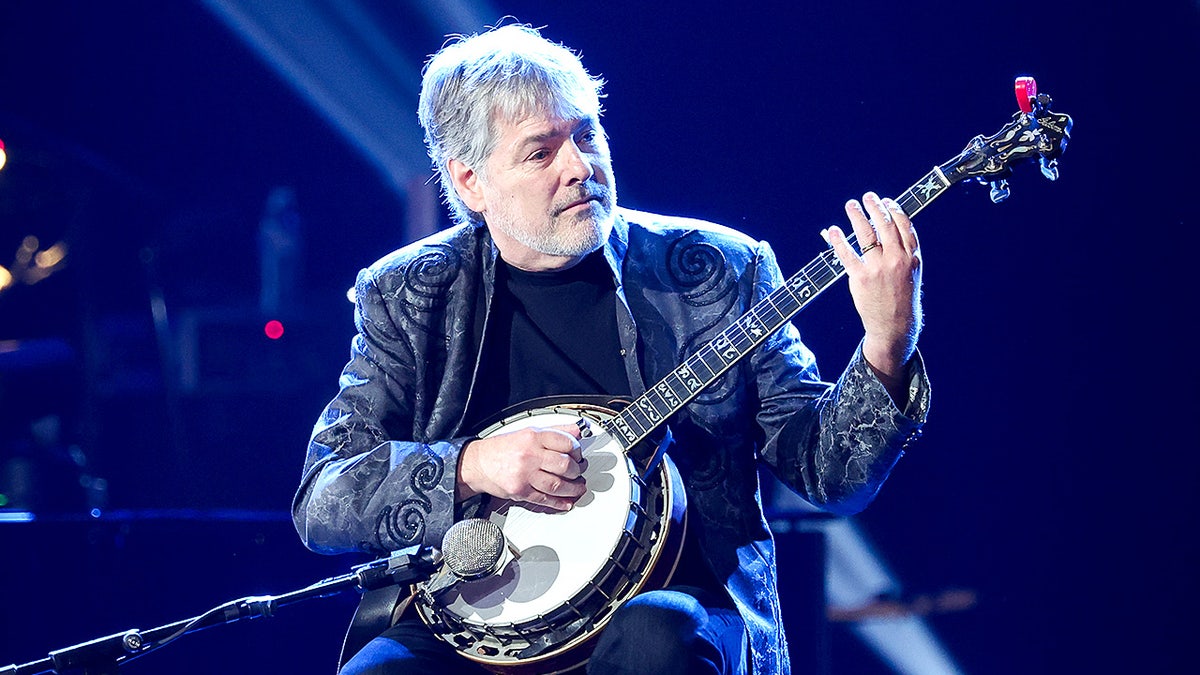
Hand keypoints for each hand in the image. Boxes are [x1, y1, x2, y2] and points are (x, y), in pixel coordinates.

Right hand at [457, 423, 586, 510]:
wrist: (477, 464)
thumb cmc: (501, 449)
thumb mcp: (528, 432)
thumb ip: (555, 431)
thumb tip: (578, 431)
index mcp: (533, 437)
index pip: (566, 443)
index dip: (577, 450)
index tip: (579, 455)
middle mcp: (529, 455)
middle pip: (564, 465)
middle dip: (577, 471)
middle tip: (579, 472)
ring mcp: (524, 475)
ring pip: (557, 485)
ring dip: (573, 489)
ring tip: (578, 488)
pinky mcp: (520, 491)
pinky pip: (544, 499)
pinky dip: (558, 503)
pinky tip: (566, 502)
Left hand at [825, 192, 922, 386]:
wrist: (895, 325)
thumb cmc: (903, 298)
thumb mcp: (913, 273)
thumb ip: (905, 252)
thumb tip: (893, 230)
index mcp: (912, 257)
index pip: (904, 226)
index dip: (895, 210)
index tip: (887, 201)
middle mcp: (896, 259)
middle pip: (885, 226)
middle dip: (875, 207)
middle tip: (867, 196)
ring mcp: (878, 268)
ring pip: (866, 235)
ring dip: (857, 216)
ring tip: (851, 205)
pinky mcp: (861, 278)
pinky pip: (847, 254)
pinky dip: (839, 240)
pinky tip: (833, 230)